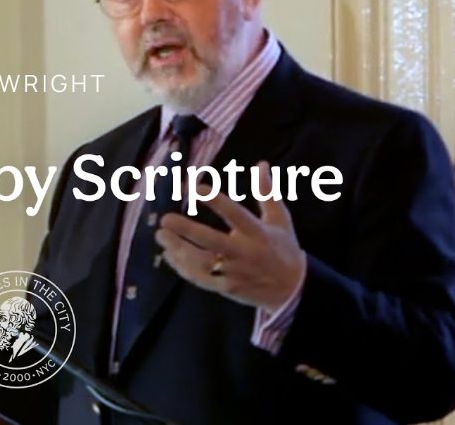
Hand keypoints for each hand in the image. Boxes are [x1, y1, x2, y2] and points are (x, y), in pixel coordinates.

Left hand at [155, 161, 305, 312]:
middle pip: (213, 241)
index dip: (216, 201)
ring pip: (201, 262)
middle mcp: (244, 253)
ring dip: (178, 249)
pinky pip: (200, 278)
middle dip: (187, 231)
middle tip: (166, 219)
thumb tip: (261, 164)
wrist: (293, 290)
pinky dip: (182, 267)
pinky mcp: (226, 287)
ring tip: (161, 235)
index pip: (235, 214)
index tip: (197, 187)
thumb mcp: (280, 219)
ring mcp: (233, 272)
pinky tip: (168, 254)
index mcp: (258, 233)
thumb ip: (267, 192)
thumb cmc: (283, 249)